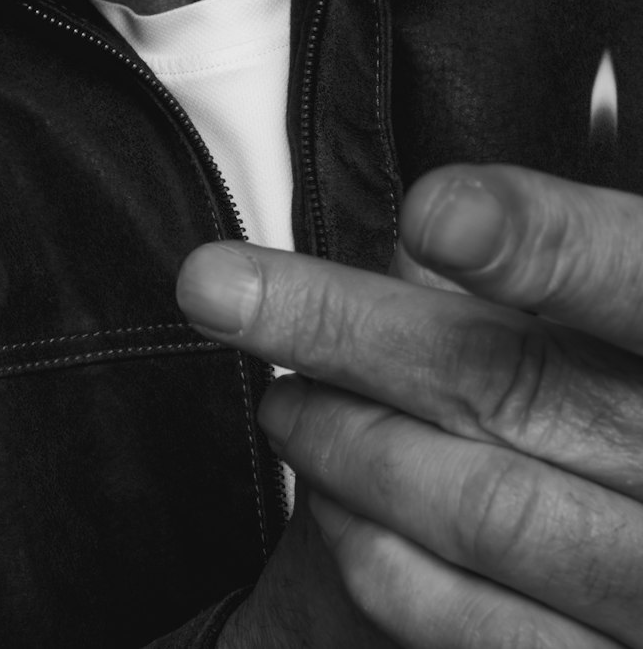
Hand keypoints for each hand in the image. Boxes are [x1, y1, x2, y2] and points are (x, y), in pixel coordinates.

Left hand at [177, 166, 642, 646]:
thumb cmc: (613, 401)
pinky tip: (333, 509)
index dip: (542, 244)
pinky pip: (481, 629)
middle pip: (515, 381)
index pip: (633, 276)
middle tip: (220, 287)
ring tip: (280, 405)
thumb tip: (421, 220)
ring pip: (484, 506)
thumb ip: (541, 270)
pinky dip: (383, 562)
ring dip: (347, 445)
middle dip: (346, 328)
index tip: (431, 213)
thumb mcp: (602, 322)